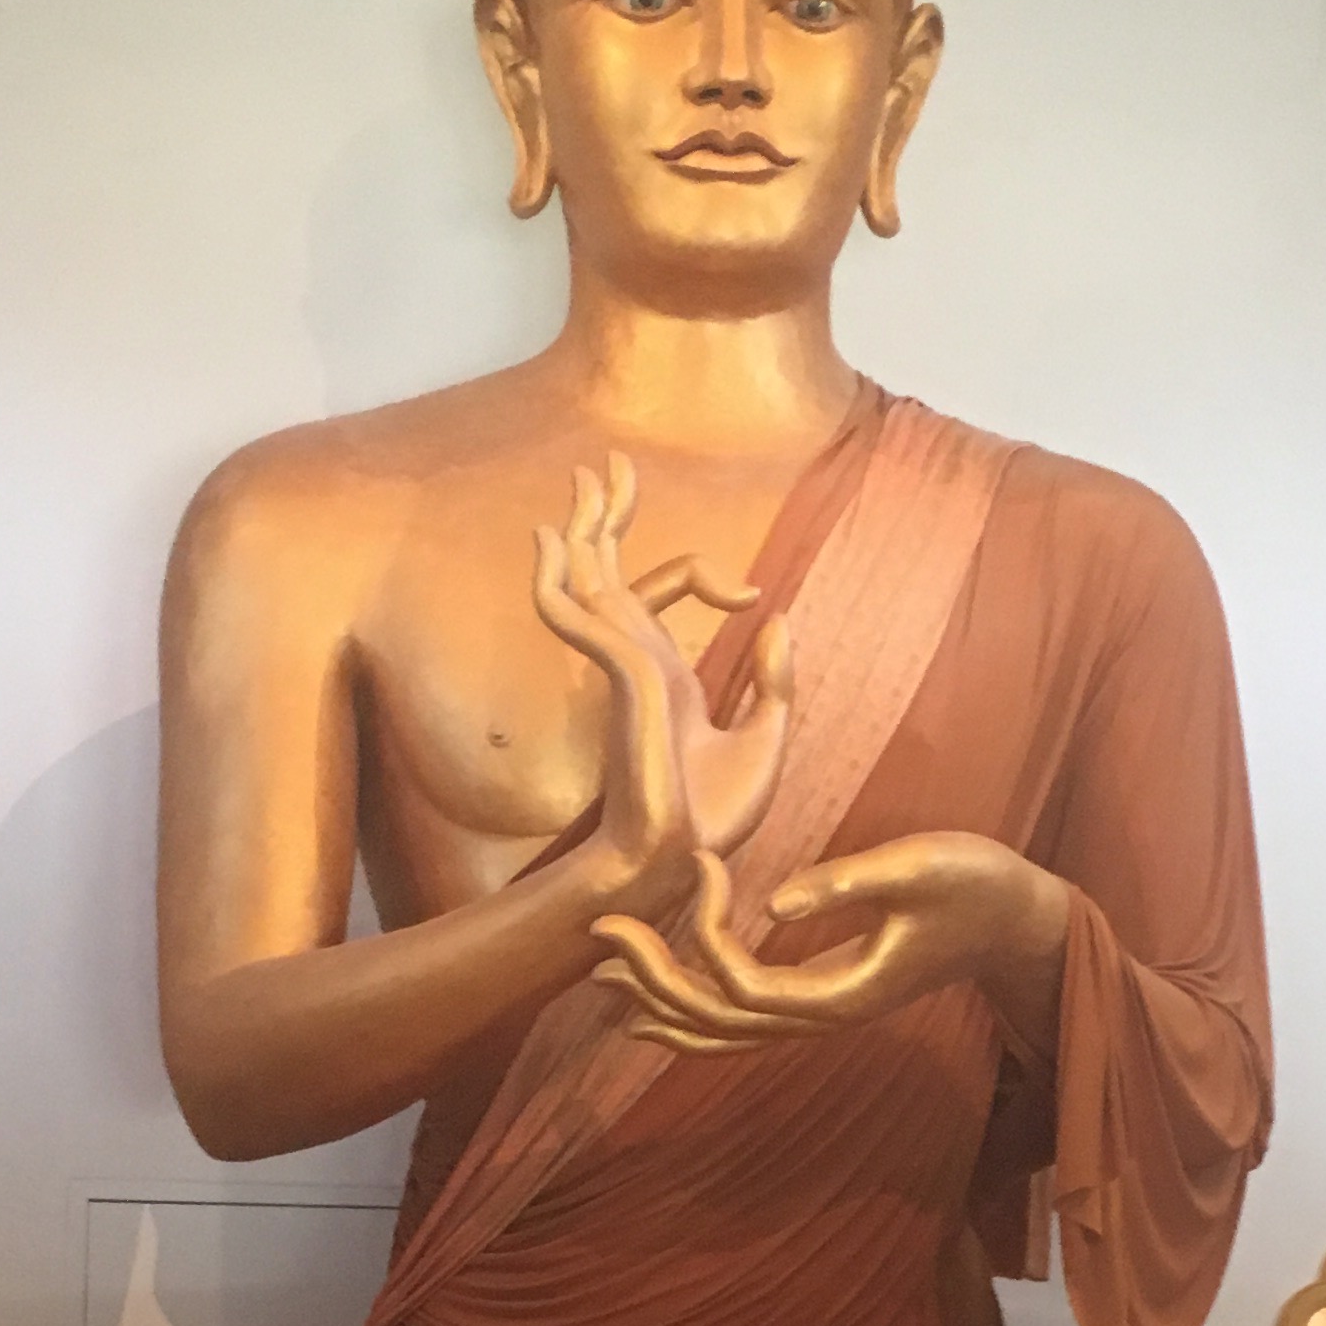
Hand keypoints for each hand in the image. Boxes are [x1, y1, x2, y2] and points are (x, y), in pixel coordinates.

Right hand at [532, 455, 793, 911]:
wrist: (686, 861)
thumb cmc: (712, 818)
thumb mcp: (763, 740)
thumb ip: (772, 682)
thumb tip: (778, 621)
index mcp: (668, 674)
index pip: (661, 595)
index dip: (702, 573)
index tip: (750, 590)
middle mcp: (637, 664)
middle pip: (608, 571)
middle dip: (606, 517)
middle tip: (602, 465)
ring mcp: (622, 671)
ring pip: (587, 585)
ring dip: (579, 532)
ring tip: (577, 481)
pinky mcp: (619, 682)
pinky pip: (580, 620)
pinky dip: (558, 583)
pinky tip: (547, 545)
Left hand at [590, 831, 1070, 1054]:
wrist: (1015, 921)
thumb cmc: (976, 883)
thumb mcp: (920, 867)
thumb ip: (848, 884)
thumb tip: (773, 904)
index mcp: (843, 993)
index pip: (746, 985)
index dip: (707, 930)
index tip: (701, 860)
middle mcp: (822, 1017)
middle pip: (718, 1021)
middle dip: (654, 979)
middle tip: (603, 930)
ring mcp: (819, 1013)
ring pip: (722, 1033)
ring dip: (659, 1006)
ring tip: (600, 978)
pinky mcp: (818, 996)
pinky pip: (741, 1022)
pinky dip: (691, 1016)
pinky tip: (650, 1006)